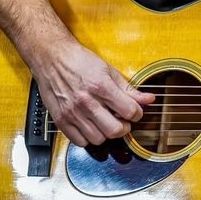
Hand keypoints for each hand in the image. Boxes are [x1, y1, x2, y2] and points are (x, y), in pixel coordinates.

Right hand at [32, 39, 156, 146]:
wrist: (51, 57)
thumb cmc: (80, 61)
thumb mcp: (109, 70)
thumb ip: (129, 89)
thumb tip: (149, 99)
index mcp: (101, 87)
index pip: (129, 112)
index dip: (137, 113)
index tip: (135, 112)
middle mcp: (86, 102)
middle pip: (115, 130)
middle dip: (124, 127)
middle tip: (121, 119)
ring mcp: (72, 113)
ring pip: (98, 139)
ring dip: (106, 133)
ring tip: (105, 121)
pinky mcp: (60, 120)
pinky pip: (80, 142)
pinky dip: (88, 137)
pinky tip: (90, 125)